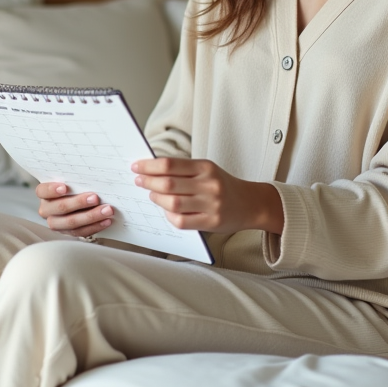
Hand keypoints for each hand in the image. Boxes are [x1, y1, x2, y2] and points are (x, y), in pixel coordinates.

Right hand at [35, 182, 112, 236]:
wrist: (77, 202)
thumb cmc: (74, 186)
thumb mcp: (71, 180)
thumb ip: (75, 178)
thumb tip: (91, 170)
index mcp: (44, 194)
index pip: (43, 191)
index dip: (52, 190)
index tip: (64, 187)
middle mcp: (47, 210)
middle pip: (61, 207)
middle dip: (79, 203)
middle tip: (95, 198)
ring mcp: (56, 223)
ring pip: (71, 222)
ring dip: (91, 216)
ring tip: (107, 210)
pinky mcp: (67, 232)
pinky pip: (80, 232)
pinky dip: (95, 226)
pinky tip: (106, 221)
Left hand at [132, 158, 283, 234]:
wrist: (251, 203)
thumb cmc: (223, 185)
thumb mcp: (207, 170)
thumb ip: (184, 171)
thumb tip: (151, 170)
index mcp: (206, 167)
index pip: (171, 165)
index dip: (149, 166)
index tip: (136, 166)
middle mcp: (209, 185)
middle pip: (169, 184)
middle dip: (148, 182)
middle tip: (138, 180)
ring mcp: (211, 205)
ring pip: (173, 203)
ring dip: (157, 199)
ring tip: (151, 195)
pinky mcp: (211, 222)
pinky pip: (181, 221)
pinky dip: (169, 216)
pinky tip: (166, 210)